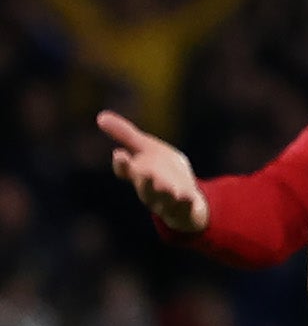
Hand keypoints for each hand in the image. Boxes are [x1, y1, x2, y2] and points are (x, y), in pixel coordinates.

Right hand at [100, 111, 207, 235]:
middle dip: (146, 180)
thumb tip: (100, 116)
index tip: (120, 154)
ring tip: (168, 188)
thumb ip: (125, 135)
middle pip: (145, 186)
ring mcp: (167, 201)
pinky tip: (189, 198)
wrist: (187, 196)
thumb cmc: (162, 169)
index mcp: (137, 173)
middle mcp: (150, 189)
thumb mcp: (146, 148)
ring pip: (164, 199)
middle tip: (147, 173)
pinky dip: (187, 204)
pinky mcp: (185, 209)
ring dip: (165, 194)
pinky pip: (186, 208)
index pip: (125, 170)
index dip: (122, 164)